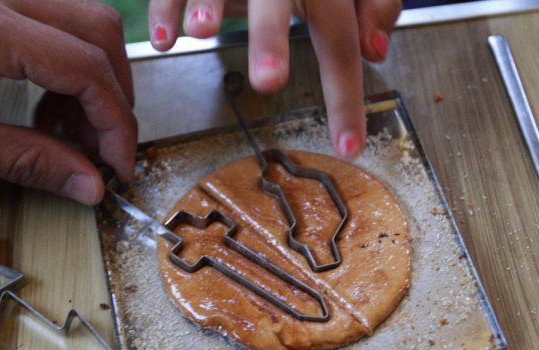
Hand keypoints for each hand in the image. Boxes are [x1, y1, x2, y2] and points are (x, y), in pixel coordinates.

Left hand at [0, 0, 136, 204]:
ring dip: (90, 74)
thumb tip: (88, 184)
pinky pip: (44, 17)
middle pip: (96, 29)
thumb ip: (28, 161)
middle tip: (104, 145)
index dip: (116, 123)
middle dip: (113, 93)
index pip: (86, 68)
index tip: (117, 165)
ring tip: (69, 129)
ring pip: (76, 16)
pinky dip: (60, 62)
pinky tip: (41, 103)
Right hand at [148, 0, 400, 158]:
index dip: (346, 95)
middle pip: (276, 3)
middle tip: (269, 80)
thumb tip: (374, 50)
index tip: (348, 146)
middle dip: (270, 39)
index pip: (340, 40)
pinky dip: (165, 7)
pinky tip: (164, 38)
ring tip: (201, 31)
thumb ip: (373, 5)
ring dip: (208, 3)